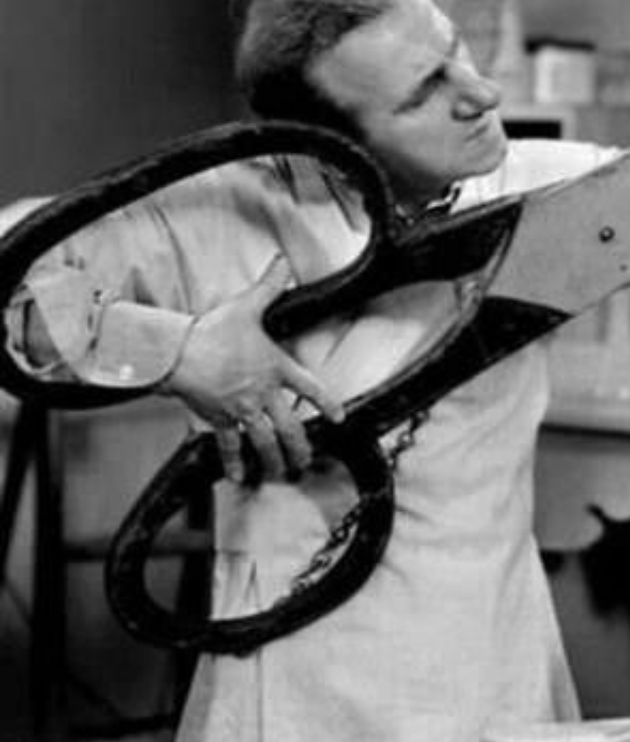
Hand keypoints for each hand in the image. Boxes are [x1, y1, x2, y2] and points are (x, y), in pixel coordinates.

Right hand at [162, 254, 344, 482]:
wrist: (178, 353)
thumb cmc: (213, 330)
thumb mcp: (247, 306)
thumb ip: (269, 286)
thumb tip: (282, 263)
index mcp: (276, 369)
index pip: (311, 388)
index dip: (327, 403)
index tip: (339, 417)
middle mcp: (264, 395)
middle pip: (291, 428)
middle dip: (301, 447)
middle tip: (307, 461)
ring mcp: (242, 410)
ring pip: (265, 442)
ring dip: (275, 460)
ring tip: (282, 473)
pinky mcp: (219, 419)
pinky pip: (228, 446)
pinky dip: (233, 463)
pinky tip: (238, 478)